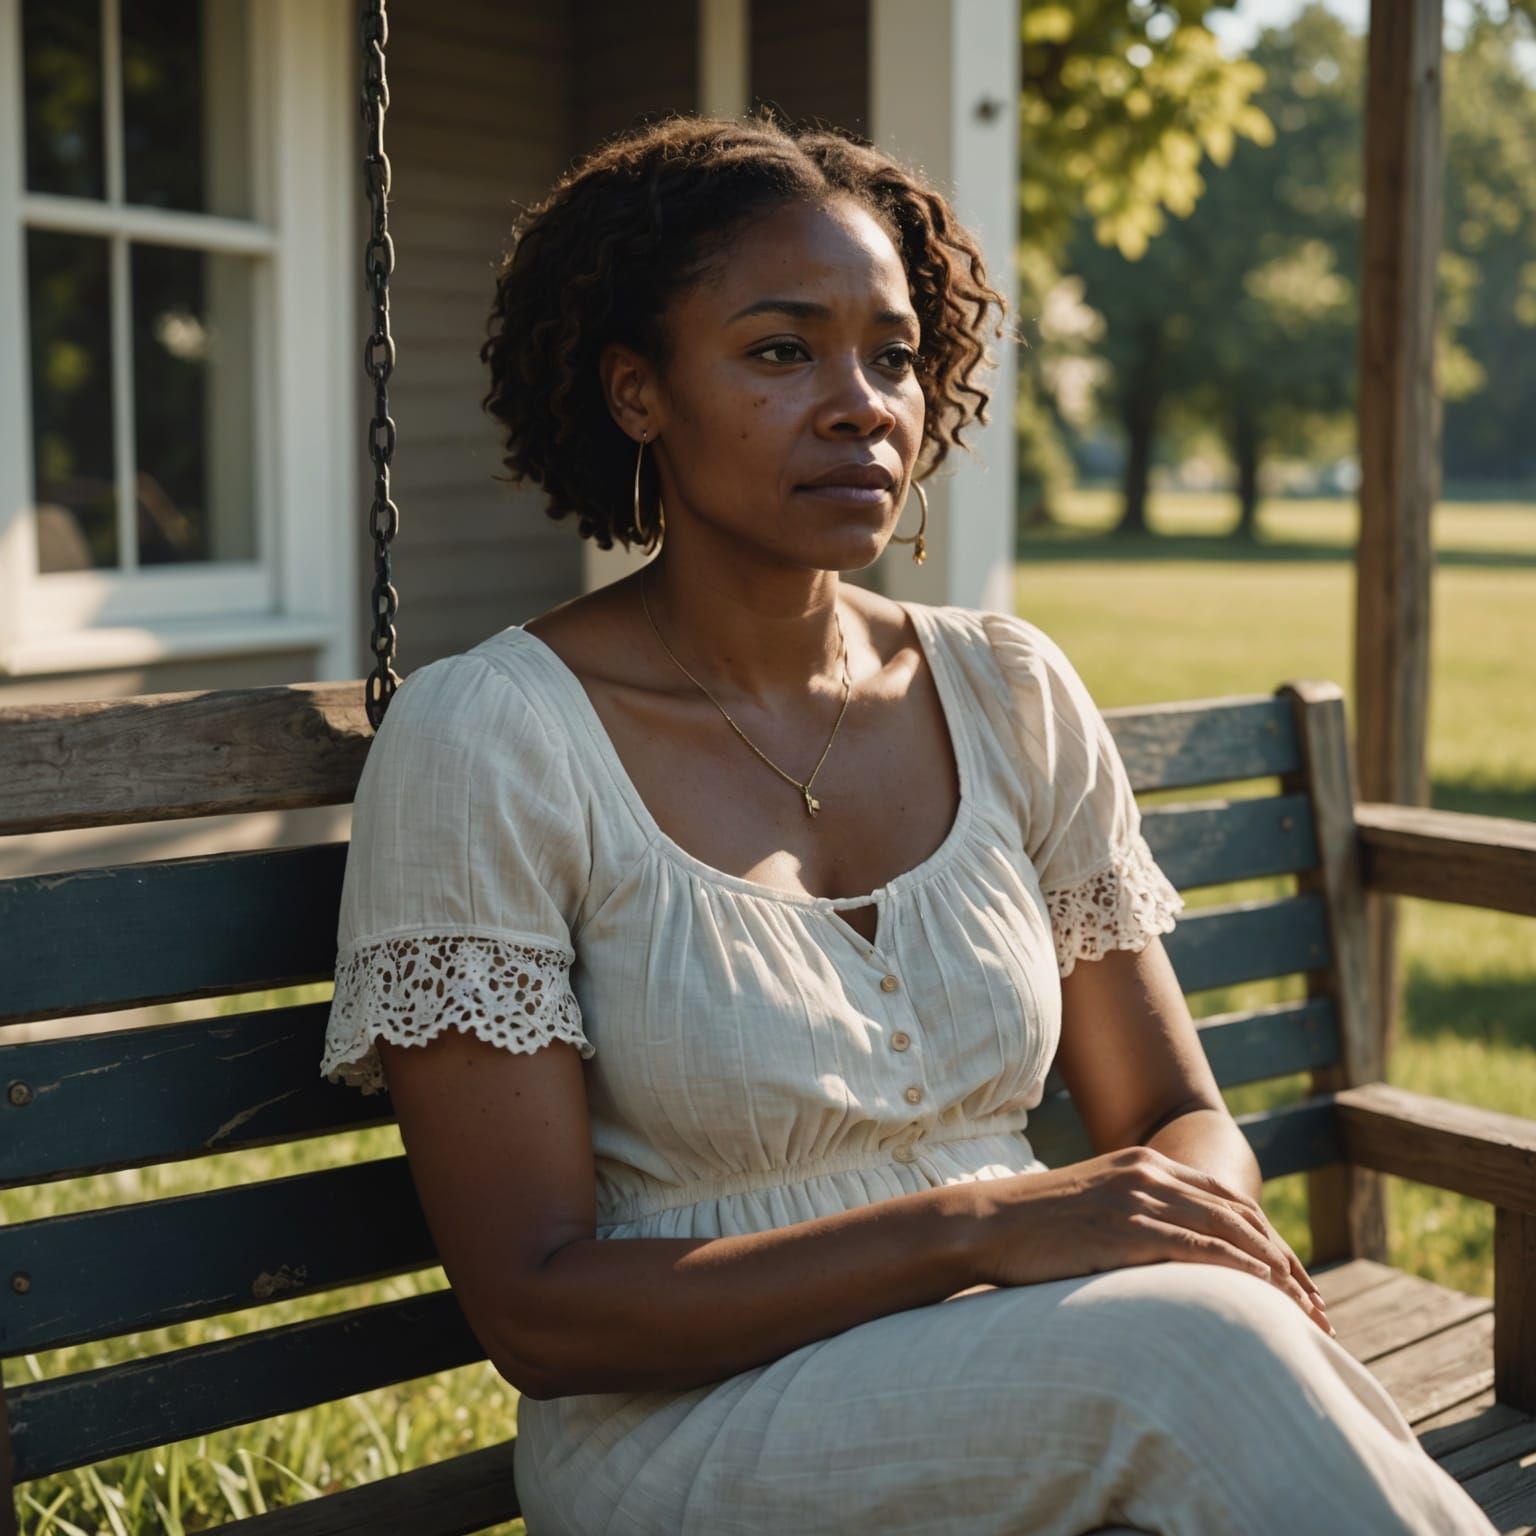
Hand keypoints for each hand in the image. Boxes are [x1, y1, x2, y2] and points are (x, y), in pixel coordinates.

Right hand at [967, 1145, 1335, 1337]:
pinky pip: (1200, 1251)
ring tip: (1306, 1315)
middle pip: (1241, 1217)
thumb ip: (1136, 1216)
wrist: (985, 1222)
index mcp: (1145, 1162)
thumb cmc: (1033, 1227)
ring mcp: (1139, 1199)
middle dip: (1287, 1264)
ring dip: (1277, 1276)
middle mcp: (1150, 1173)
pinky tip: (1266, 1299)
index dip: (1270, 1241)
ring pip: (1230, 1233)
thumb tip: (1170, 1256)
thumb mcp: (1095, 1207)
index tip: (1298, 1282)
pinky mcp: (1127, 1230)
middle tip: (1318, 1308)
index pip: (1228, 1201)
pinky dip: (1242, 1273)